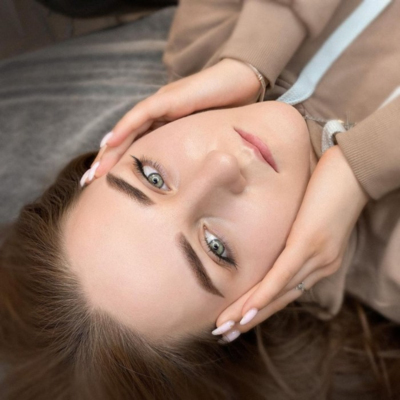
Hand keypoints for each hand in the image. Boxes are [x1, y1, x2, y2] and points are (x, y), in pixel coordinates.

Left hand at [88, 58, 263, 177]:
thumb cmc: (226, 112)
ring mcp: (160, 104)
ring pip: (127, 129)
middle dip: (106, 161)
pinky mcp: (169, 97)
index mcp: (163, 126)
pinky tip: (109, 142)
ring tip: (95, 171)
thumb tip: (186, 183)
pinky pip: (142, 114)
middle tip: (88, 182)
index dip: (119, 165)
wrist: (241, 81)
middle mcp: (156, 115)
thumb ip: (190, 153)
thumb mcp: (203, 139)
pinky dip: (124, 128)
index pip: (135, 147)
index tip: (105, 186)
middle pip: (125, 140)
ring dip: (109, 150)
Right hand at [212, 145, 368, 342]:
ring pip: (278, 292)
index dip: (261, 310)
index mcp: (320, 262)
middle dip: (249, 319)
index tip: (238, 322)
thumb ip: (295, 234)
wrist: (354, 169)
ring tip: (226, 327)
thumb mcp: (310, 217)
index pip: (286, 293)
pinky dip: (263, 294)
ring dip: (248, 313)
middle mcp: (320, 267)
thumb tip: (273, 237)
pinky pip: (282, 274)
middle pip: (280, 300)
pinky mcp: (307, 243)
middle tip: (224, 334)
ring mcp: (316, 257)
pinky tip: (246, 309)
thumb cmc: (330, 188)